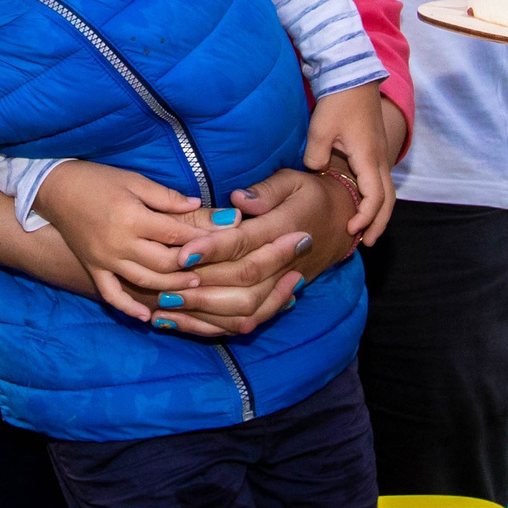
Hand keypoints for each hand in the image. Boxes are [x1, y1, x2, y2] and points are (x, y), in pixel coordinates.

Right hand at [33, 162, 209, 321]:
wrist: (55, 190)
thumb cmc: (97, 180)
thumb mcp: (134, 180)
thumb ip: (165, 197)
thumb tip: (197, 204)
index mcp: (132, 217)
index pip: (175, 234)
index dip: (201, 238)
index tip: (224, 241)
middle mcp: (119, 243)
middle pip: (164, 262)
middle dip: (191, 266)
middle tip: (214, 267)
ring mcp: (105, 260)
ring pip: (145, 281)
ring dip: (171, 286)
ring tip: (194, 286)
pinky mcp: (93, 269)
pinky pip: (112, 295)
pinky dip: (129, 308)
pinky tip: (146, 318)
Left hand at [156, 166, 360, 336]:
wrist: (342, 224)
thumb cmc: (309, 196)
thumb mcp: (293, 181)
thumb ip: (266, 191)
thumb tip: (238, 201)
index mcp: (285, 230)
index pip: (246, 244)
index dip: (214, 250)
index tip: (183, 253)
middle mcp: (285, 264)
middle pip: (243, 283)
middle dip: (202, 286)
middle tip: (165, 283)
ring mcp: (281, 287)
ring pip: (243, 309)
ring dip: (203, 310)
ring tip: (165, 302)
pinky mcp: (275, 301)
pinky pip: (245, 323)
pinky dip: (209, 326)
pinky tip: (176, 321)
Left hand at [304, 83, 395, 241]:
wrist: (352, 77)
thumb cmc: (338, 102)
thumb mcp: (320, 130)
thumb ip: (316, 157)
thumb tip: (316, 172)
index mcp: (368, 158)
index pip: (374, 197)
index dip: (365, 217)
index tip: (351, 229)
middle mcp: (379, 160)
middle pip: (388, 200)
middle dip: (378, 224)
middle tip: (366, 243)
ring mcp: (379, 155)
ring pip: (387, 192)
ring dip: (379, 213)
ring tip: (367, 232)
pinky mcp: (374, 150)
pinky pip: (381, 182)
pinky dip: (376, 199)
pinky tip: (363, 206)